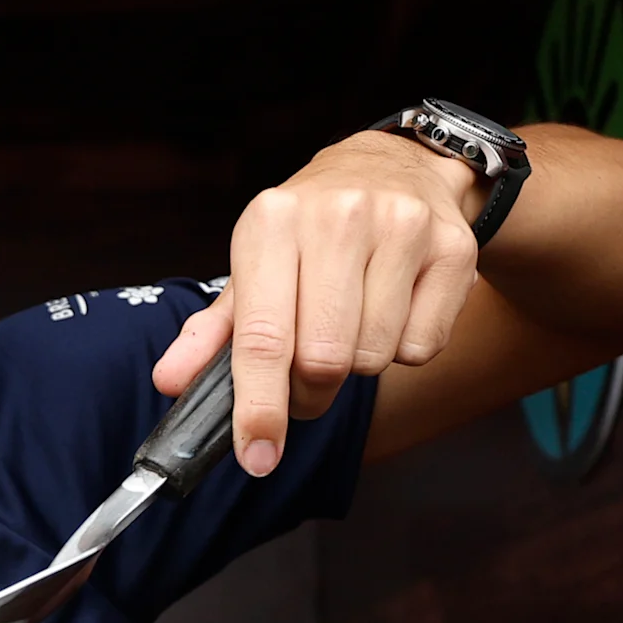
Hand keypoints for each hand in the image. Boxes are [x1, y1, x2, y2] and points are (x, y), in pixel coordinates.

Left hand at [156, 130, 484, 475]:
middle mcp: (337, 217)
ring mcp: (401, 228)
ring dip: (356, 365)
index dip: (259, 407)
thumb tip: (170, 382)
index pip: (263, 338)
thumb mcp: (253, 267)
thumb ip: (212, 332)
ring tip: (349, 324)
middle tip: (306, 376)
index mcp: (273, 222)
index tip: (258, 455)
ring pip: (373, 357)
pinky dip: (402, 349)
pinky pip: (422, 348)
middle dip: (309, 390)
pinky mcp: (453, 249)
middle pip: (323, 360)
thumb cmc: (310, 231)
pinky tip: (392, 308)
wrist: (395, 167)